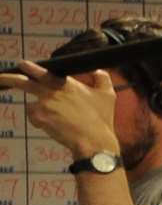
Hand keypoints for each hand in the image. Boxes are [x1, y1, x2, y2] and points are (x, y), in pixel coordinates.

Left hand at [0, 62, 119, 158]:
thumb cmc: (101, 118)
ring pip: (31, 105)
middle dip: (9, 79)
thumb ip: (102, 79)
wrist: (93, 140)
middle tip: (0, 78)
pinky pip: (34, 118)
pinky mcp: (39, 118)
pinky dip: (41, 122)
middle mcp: (50, 91)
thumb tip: (98, 71)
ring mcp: (43, 105)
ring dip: (39, 111)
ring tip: (55, 118)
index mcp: (65, 83)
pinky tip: (54, 126)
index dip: (29, 67)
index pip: (41, 71)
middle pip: (22, 82)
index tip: (22, 64)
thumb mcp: (108, 95)